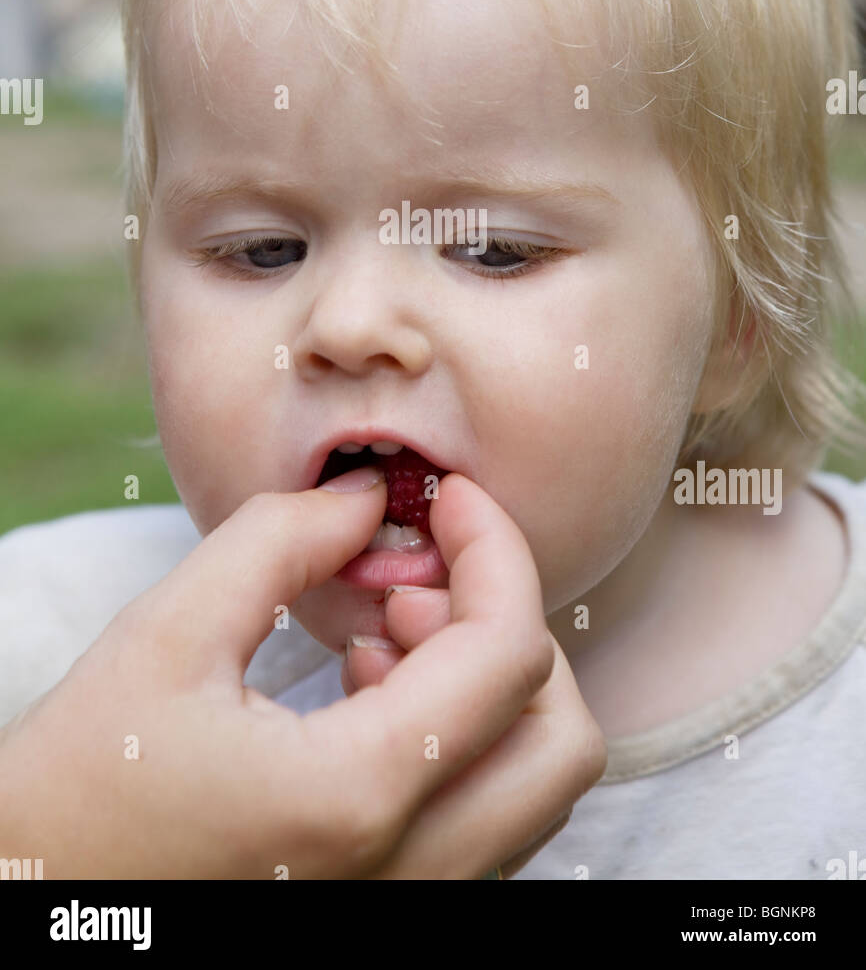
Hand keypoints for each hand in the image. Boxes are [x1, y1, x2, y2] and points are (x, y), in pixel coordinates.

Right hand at [0, 470, 605, 878]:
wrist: (32, 904)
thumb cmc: (80, 781)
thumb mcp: (167, 636)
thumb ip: (281, 543)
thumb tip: (370, 498)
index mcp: (357, 797)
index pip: (509, 654)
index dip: (496, 549)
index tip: (448, 498)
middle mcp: (408, 876)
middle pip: (560, 739)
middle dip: (507, 628)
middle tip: (412, 582)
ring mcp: (407, 907)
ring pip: (533, 789)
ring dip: (488, 688)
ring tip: (384, 633)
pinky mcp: (388, 911)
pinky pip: (486, 826)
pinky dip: (462, 743)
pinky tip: (367, 692)